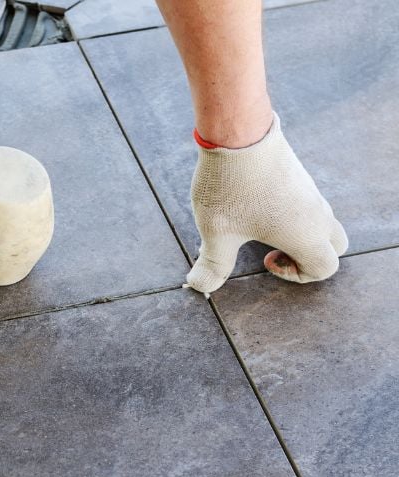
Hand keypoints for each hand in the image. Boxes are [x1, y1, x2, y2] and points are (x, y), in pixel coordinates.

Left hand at [186, 112, 347, 292]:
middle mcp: (316, 214)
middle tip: (272, 249)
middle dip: (307, 255)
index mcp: (306, 235)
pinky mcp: (296, 174)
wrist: (239, 133)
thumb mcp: (216, 234)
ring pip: (319, 220)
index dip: (298, 276)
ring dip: (294, 231)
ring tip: (252, 225)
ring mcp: (309, 191)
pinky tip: (249, 202)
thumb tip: (200, 287)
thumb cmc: (230, 188)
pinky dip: (287, 212)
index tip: (265, 260)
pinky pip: (304, 201)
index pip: (325, 267)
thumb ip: (212, 265)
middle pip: (333, 244)